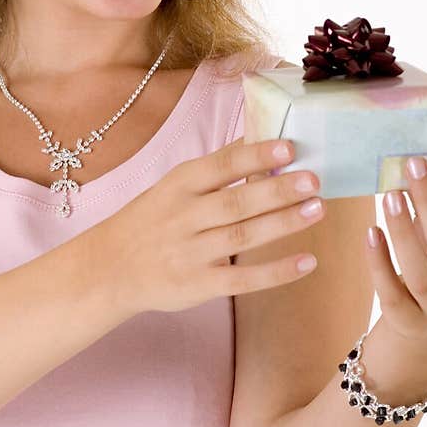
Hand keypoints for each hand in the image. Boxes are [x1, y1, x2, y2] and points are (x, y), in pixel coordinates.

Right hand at [102, 137, 324, 313]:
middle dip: (277, 190)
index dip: (255, 156)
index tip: (288, 147)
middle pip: (236, 202)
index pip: (220, 166)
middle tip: (313, 179)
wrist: (109, 268)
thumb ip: (215, 169)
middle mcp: (184, 217)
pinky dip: (276, 272)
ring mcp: (191, 253)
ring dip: (283, 223)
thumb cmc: (151, 220)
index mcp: (178, 185)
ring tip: (316, 209)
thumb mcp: (172, 186)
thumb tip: (260, 140)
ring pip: (243, 236)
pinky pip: (243, 279)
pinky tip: (306, 261)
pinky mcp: (198, 285)